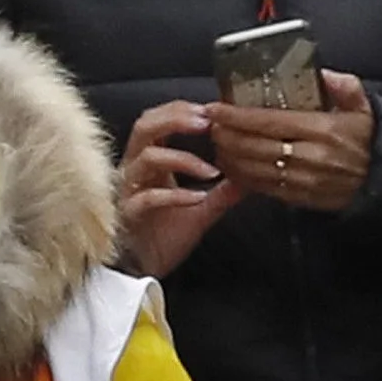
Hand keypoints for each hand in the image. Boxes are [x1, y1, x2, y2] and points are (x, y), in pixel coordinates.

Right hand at [113, 98, 236, 275]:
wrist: (139, 271)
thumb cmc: (162, 236)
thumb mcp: (200, 209)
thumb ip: (224, 191)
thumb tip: (253, 175)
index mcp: (149, 162)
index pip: (158, 121)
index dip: (181, 110)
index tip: (213, 109)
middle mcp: (135, 170)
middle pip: (144, 127)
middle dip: (175, 119)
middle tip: (208, 121)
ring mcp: (128, 191)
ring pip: (146, 158)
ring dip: (183, 159)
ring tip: (212, 169)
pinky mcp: (128, 215)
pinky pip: (147, 198)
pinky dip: (176, 195)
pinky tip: (199, 198)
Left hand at [212, 72, 375, 214]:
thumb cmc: (368, 143)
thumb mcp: (364, 109)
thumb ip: (345, 87)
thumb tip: (323, 73)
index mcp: (324, 130)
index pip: (270, 121)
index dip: (237, 116)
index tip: (216, 109)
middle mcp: (312, 156)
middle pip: (255, 146)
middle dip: (227, 135)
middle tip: (211, 125)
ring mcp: (305, 181)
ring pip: (254, 169)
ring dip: (230, 157)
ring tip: (218, 144)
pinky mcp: (301, 198)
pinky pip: (263, 188)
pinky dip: (243, 177)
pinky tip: (233, 166)